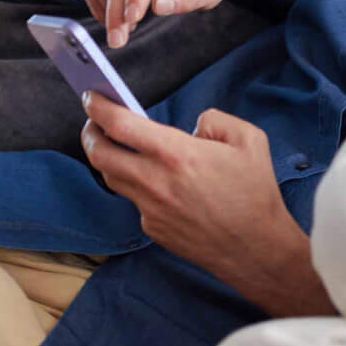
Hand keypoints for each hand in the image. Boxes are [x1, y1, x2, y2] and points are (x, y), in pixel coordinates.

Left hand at [80, 94, 330, 315]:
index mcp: (176, 153)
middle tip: (94, 122)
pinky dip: (138, 185)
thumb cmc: (255, 193)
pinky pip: (136, 201)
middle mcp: (155, 181)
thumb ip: (216, 120)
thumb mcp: (249, 140)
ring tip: (115, 146)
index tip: (92, 96)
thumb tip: (194, 126)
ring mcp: (150, 208)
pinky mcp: (154, 228)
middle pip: (99, 154)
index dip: (98, 107)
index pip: (119, 125)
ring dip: (107, 159)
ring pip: (111, 178)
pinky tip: (154, 182)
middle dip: (90, 132)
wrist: (256, 249)